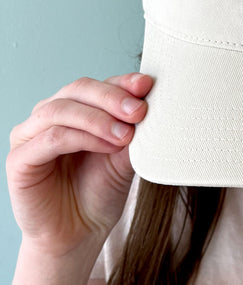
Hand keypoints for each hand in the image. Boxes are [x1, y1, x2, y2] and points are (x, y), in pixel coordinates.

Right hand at [6, 72, 152, 256]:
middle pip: (79, 89)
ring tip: (126, 135)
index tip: (147, 85)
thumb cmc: (102, 189)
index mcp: (77, 107)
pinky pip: (51, 137)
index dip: (123, 82)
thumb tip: (149, 95)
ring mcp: (31, 134)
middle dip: (113, 97)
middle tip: (138, 111)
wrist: (81, 233)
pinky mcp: (19, 159)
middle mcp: (51, 114)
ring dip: (98, 118)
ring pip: (62, 109)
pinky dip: (83, 137)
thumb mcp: (125, 153)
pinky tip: (108, 145)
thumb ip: (133, 126)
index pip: (99, 84)